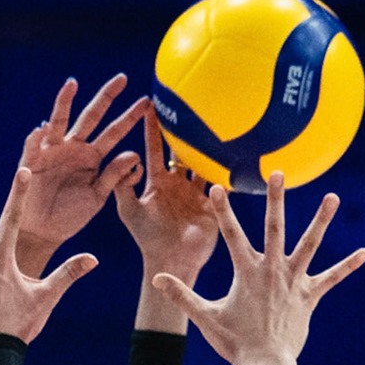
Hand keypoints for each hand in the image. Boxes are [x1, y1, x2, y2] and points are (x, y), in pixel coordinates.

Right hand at [13, 75, 149, 275]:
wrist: (45, 232)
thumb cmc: (71, 214)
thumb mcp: (98, 196)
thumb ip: (115, 176)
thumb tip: (135, 154)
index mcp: (93, 156)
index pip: (114, 132)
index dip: (129, 118)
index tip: (147, 102)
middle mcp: (74, 147)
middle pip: (92, 117)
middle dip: (106, 98)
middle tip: (122, 78)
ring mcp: (53, 151)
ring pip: (60, 121)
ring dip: (64, 102)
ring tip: (72, 84)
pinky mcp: (32, 161)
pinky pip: (33, 146)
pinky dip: (37, 137)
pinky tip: (43, 128)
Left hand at [116, 112, 218, 287]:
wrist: (169, 262)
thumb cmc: (145, 238)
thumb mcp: (128, 210)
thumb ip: (123, 185)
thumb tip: (130, 159)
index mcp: (157, 181)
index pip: (155, 148)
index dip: (153, 127)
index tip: (152, 103)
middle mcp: (178, 183)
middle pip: (183, 150)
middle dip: (187, 130)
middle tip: (193, 102)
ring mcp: (197, 193)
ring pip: (205, 163)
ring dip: (212, 147)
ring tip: (221, 123)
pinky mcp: (213, 205)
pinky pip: (223, 185)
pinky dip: (230, 173)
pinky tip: (241, 156)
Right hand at [151, 171, 364, 364]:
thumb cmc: (235, 343)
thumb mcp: (205, 316)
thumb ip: (181, 294)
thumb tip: (156, 278)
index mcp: (246, 272)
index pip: (231, 235)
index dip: (222, 211)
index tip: (216, 187)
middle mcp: (272, 271)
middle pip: (275, 228)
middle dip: (276, 199)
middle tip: (278, 173)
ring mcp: (294, 282)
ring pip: (310, 244)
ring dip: (321, 220)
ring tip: (332, 197)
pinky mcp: (310, 297)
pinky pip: (332, 278)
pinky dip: (348, 266)